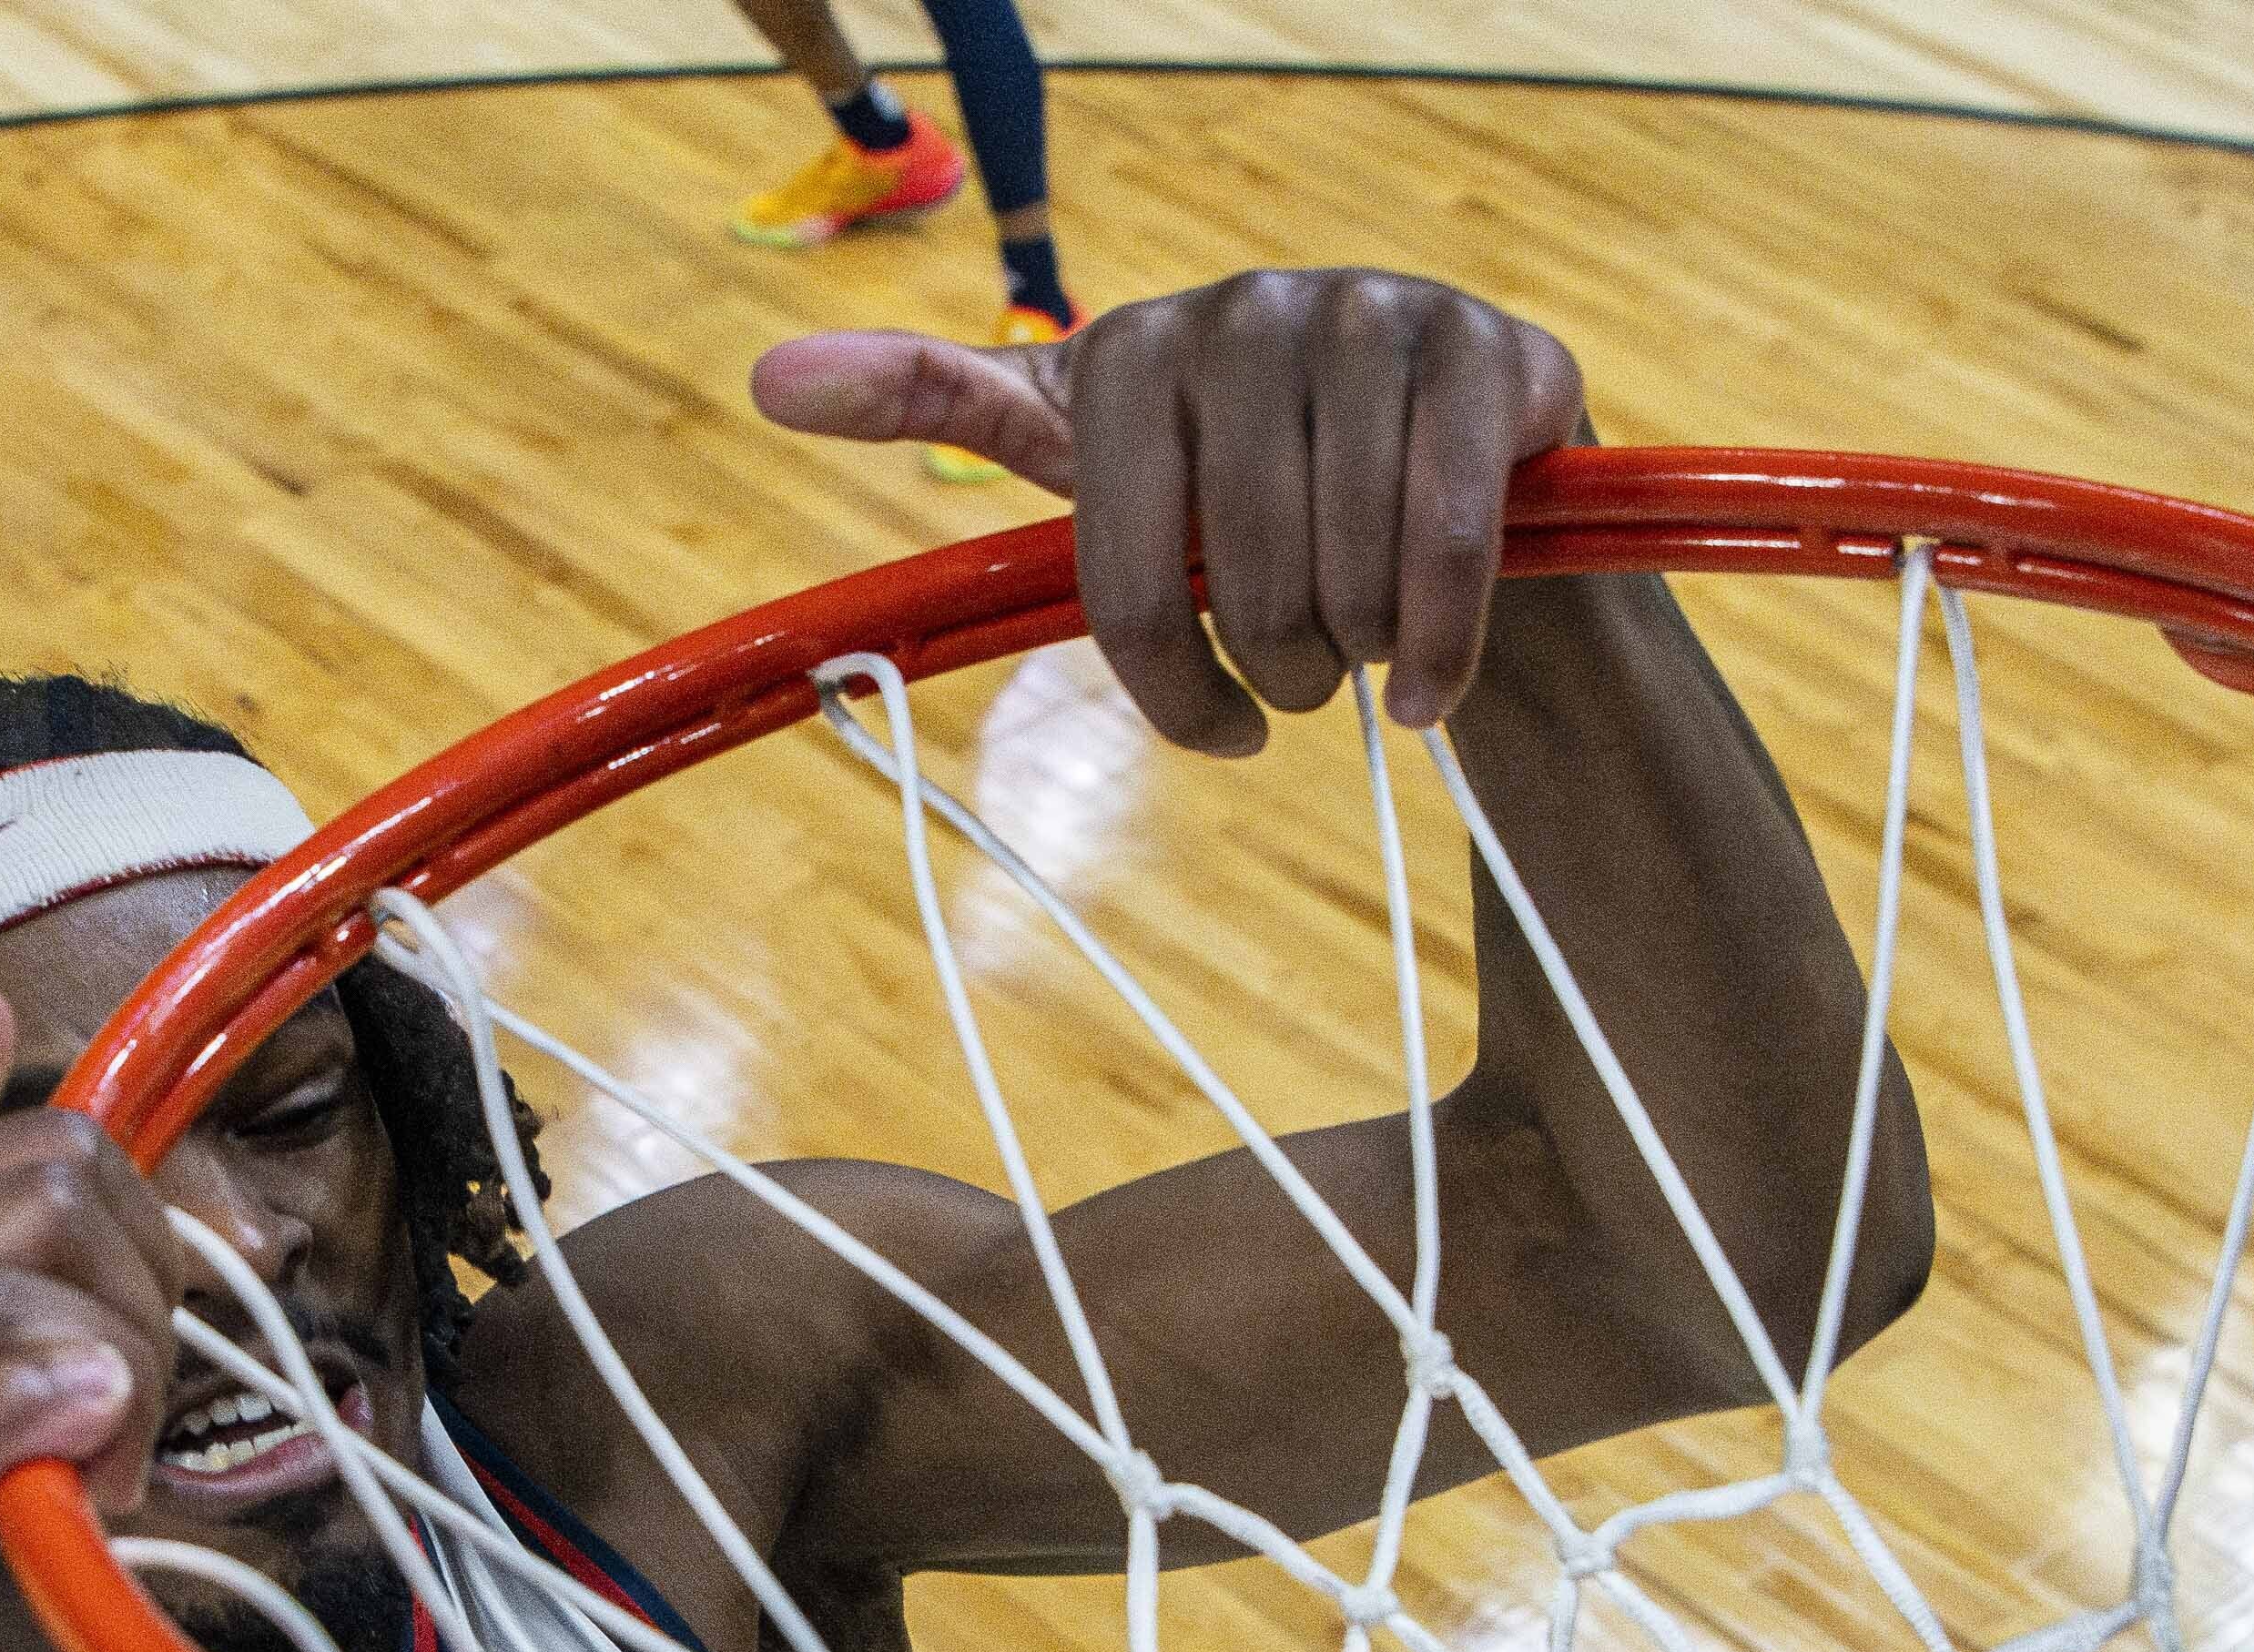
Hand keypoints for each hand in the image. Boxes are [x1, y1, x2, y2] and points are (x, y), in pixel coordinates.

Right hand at [0, 986, 172, 1651]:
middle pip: (42, 1186)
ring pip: (13, 1285)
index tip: (109, 1347)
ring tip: (96, 1480)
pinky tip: (75, 1473)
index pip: (13, 1140)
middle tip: (118, 1417)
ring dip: (113, 1376)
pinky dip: (47, 1422)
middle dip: (136, 1291)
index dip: (118, 1234)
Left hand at [755, 269, 1592, 742]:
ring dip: (1360, 659)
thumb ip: (942, 402)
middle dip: (1278, 673)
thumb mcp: (1090, 444)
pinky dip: (1441, 645)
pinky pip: (1442, 544)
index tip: (1217, 739)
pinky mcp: (1486, 352)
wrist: (1448, 454)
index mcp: (1124, 350)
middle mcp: (1244, 310)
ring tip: (1367, 650)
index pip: (1120, 583)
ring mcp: (1369, 317)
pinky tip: (1433, 685)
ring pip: (1345, 573)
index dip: (1169, 690)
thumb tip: (767, 376)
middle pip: (1240, 587)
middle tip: (1306, 676)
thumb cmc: (1241, 474)